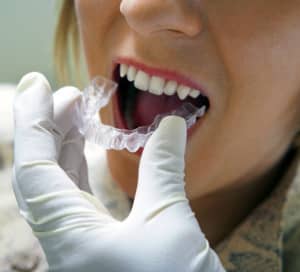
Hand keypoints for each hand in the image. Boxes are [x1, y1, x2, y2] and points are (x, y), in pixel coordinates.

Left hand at [13, 73, 224, 271]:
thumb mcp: (170, 224)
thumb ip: (163, 168)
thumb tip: (171, 125)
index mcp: (70, 239)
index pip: (33, 168)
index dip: (32, 122)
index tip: (36, 84)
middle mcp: (65, 243)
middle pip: (42, 174)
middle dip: (52, 128)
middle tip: (71, 95)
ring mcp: (79, 246)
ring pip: (59, 187)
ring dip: (67, 147)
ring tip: (80, 114)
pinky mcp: (97, 248)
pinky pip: (76, 200)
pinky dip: (81, 170)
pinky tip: (90, 152)